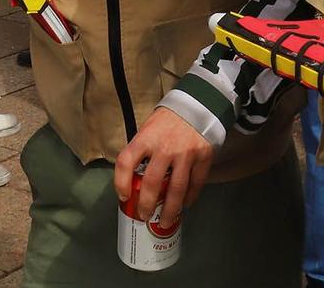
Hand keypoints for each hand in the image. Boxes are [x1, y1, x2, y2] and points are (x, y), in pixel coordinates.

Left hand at [114, 108, 212, 226]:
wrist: (198, 103)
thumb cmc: (168, 119)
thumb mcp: (149, 128)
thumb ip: (142, 149)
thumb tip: (132, 177)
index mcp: (146, 138)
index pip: (126, 162)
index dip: (120, 182)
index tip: (122, 196)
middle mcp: (164, 148)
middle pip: (152, 183)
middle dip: (146, 204)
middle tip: (143, 216)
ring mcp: (185, 154)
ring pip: (176, 190)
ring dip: (170, 210)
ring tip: (165, 221)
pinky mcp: (203, 157)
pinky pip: (196, 184)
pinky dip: (190, 198)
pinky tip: (185, 205)